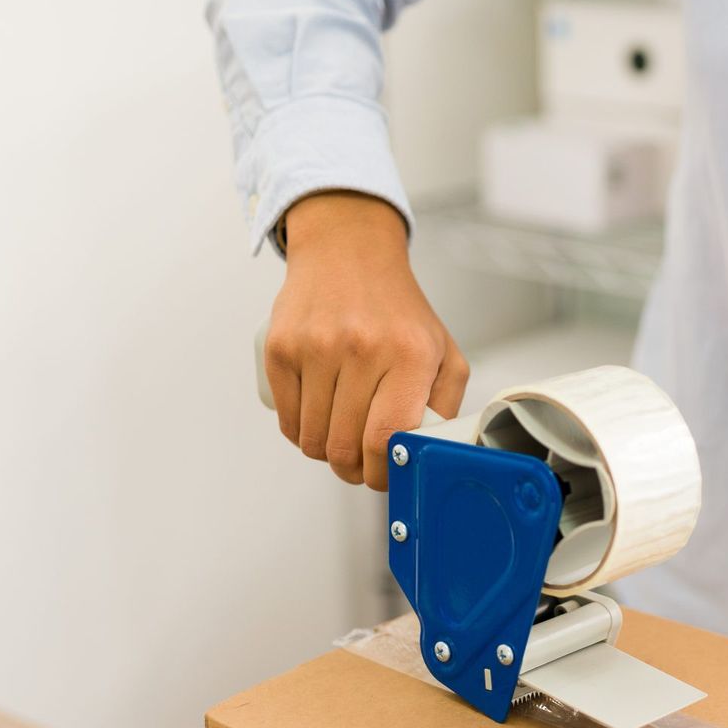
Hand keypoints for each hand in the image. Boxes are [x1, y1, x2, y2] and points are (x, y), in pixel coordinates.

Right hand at [264, 191, 470, 490]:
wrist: (347, 251)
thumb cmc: (397, 309)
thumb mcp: (444, 351)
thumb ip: (446, 407)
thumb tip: (429, 456)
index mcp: (410, 355)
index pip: (387, 438)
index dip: (382, 472)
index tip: (383, 476)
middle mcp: (362, 349)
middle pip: (346, 446)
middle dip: (354, 470)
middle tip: (360, 464)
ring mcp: (316, 347)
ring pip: (313, 439)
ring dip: (326, 452)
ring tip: (340, 437)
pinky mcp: (281, 347)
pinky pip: (287, 419)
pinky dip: (301, 432)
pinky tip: (318, 418)